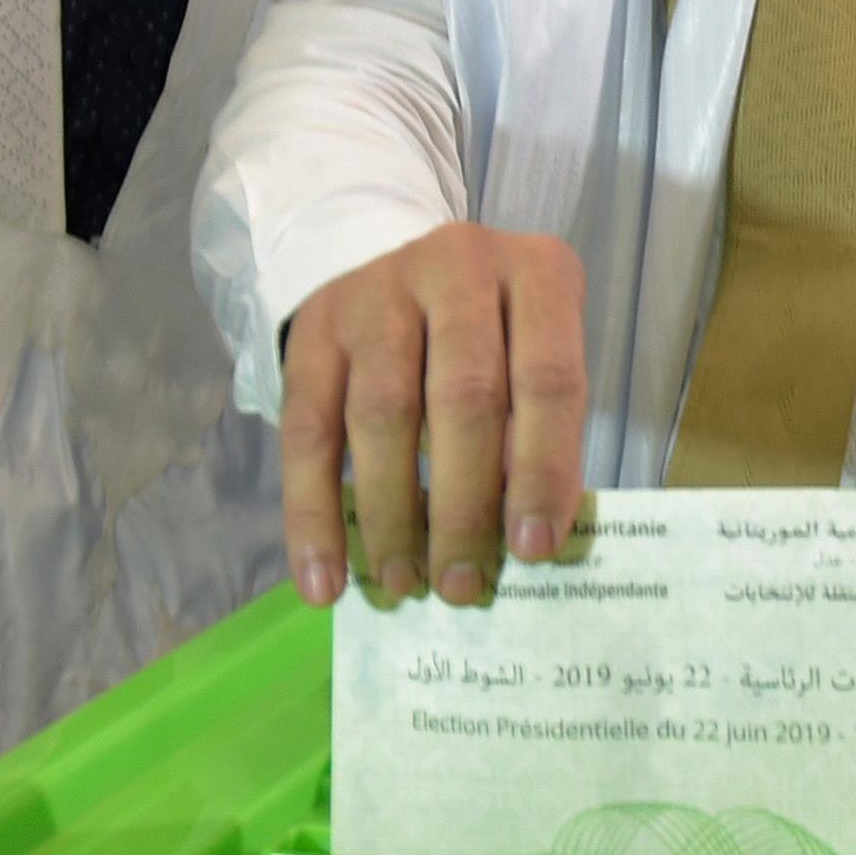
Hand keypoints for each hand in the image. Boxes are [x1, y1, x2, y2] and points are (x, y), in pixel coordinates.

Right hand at [278, 224, 590, 607]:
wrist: (398, 268)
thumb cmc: (494, 335)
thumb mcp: (534, 358)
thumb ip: (537, 431)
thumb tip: (525, 543)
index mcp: (537, 275)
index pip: (548, 378)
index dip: (543, 469)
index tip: (532, 549)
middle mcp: (457, 268)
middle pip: (463, 397)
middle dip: (463, 507)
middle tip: (463, 586)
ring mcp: (377, 293)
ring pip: (382, 414)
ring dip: (392, 515)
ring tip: (403, 584)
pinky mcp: (315, 331)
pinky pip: (306, 431)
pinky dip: (313, 515)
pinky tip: (324, 580)